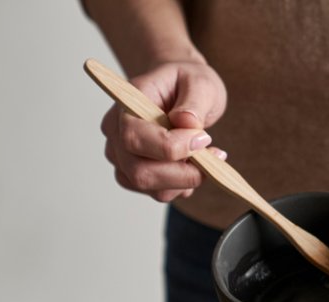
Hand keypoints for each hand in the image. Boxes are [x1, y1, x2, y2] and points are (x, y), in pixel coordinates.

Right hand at [100, 60, 227, 202]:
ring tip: (205, 158)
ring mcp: (122, 156)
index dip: (171, 148)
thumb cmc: (186, 82)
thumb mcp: (200, 82)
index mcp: (126, 104)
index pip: (135, 138)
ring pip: (150, 187)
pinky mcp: (134, 174)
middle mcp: (116, 132)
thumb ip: (194, 101)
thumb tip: (187, 123)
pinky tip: (192, 166)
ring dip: (184, 181)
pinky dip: (181, 186)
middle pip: (139, 172)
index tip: (204, 140)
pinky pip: (157, 192)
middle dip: (182, 173)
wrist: (180, 89)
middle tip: (212, 157)